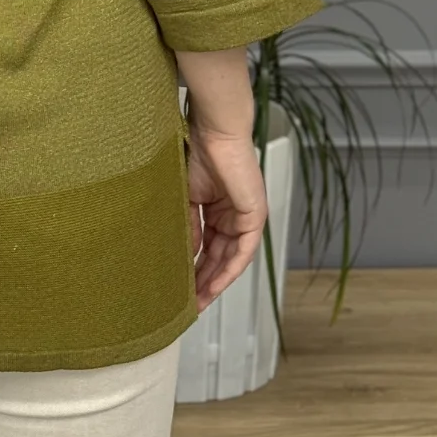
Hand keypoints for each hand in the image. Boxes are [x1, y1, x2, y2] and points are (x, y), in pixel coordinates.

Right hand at [183, 123, 267, 311]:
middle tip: (190, 303)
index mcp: (218, 211)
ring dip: (216, 281)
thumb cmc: (198, 153)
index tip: (181, 288)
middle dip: (205, 282)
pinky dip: (229, 269)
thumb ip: (190, 227)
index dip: (195, 269)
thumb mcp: (187, 199)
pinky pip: (243, 251)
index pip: (207, 249)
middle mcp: (234, 217)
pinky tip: (216, 284)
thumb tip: (186, 254)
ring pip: (231, 259)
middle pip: (220, 258)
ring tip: (199, 300)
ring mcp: (246, 217)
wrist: (214, 133)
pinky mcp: (255, 216)